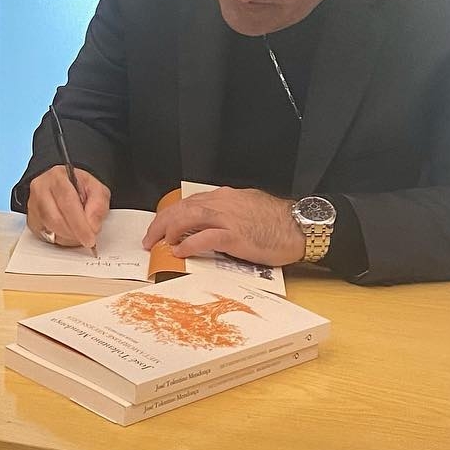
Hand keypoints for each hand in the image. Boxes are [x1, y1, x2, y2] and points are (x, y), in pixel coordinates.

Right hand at [27, 166, 110, 250]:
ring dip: (68, 237)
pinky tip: (68, 233)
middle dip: (74, 234)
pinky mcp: (31, 219)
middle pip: (54, 218)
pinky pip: (45, 235)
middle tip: (88, 240)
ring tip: (79, 233)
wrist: (63, 185)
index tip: (90, 238)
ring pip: (49, 229)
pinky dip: (60, 239)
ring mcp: (32, 205)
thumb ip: (99, 204)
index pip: (67, 202)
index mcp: (57, 176)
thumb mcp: (96, 189)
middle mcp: (40, 189)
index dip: (79, 224)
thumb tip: (92, 226)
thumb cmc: (78, 187)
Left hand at [142, 186, 305, 265]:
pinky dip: (188, 244)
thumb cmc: (277, 220)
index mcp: (224, 197)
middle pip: (181, 209)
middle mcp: (222, 204)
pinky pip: (204, 238)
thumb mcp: (247, 207)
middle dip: (161, 223)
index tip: (159, 226)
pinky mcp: (234, 236)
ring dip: (169, 231)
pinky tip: (180, 251)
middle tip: (150, 238)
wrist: (299, 226)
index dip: (170, 214)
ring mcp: (227, 218)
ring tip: (160, 244)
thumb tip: (210, 222)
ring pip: (187, 219)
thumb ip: (227, 211)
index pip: (187, 202)